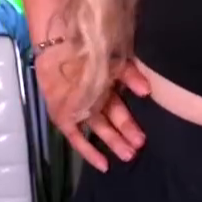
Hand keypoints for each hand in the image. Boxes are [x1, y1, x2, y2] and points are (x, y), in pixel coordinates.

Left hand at [33, 47, 150, 172]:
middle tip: (139, 146)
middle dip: (126, 133)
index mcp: (104, 84)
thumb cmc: (86, 44)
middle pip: (111, 119)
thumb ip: (130, 74)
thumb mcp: (112, 57)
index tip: (145, 135)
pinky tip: (103, 165)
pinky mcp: (63, 114)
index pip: (120, 107)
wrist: (55, 37)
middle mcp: (91, 97)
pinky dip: (89, 150)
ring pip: (99, 128)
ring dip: (114, 141)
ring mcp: (77, 106)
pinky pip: (77, 136)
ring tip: (130, 154)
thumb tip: (147, 91)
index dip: (131, 121)